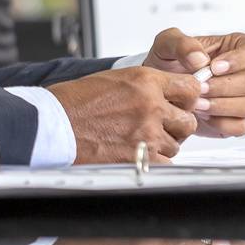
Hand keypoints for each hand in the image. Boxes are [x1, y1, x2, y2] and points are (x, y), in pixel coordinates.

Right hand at [47, 67, 202, 163]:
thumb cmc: (75, 103)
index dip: (188, 99)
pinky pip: (163, 164)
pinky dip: (153, 163)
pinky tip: (136, 156)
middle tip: (162, 128)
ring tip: (140, 142)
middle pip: (189, 120)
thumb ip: (146, 86)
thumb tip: (168, 95)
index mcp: (145, 81)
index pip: (191, 88)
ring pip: (176, 145)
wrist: (52, 124)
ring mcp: (147, 133)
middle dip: (177, 126)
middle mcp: (151, 105)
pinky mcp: (139, 158)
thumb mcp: (115, 80)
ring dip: (163, 145)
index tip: (181, 105)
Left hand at [143, 28, 244, 137]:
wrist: (162, 92)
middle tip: (200, 89)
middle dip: (223, 87)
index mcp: (238, 47)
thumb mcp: (167, 44)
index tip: (215, 67)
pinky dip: (222, 123)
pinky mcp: (239, 120)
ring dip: (222, 106)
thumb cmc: (169, 63)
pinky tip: (203, 116)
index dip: (240, 60)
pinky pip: (241, 126)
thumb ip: (182, 44)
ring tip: (197, 104)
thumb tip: (200, 60)